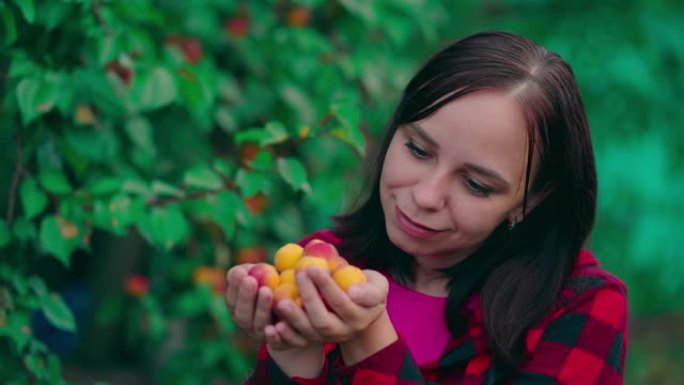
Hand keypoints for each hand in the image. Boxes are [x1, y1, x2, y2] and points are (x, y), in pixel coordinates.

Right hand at [225, 264, 310, 348]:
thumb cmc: (277, 284)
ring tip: (266, 291)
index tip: (242, 272)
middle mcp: (248, 324)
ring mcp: (263, 335)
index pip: (232, 300)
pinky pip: (277, 343)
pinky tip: (276, 326)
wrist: (299, 307)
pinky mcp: (281, 344)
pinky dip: (274, 336)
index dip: (235, 287)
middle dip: (246, 297)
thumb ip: (253, 271)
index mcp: (239, 308)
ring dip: (261, 309)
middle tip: (251, 280)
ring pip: (259, 326)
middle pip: (243, 315)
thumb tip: (244, 270)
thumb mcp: (265, 275)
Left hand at [272, 267, 388, 342]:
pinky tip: (272, 324)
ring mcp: (327, 337)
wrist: (359, 308)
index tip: (313, 267)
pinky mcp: (313, 339)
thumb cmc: (366, 288)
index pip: (341, 302)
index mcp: (360, 316)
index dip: (327, 286)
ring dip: (293, 317)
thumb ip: (370, 290)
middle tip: (297, 274)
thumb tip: (353, 292)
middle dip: (308, 298)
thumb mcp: (378, 286)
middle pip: (323, 321)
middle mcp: (344, 331)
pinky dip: (284, 334)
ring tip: (280, 300)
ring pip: (309, 332)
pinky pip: (297, 340)